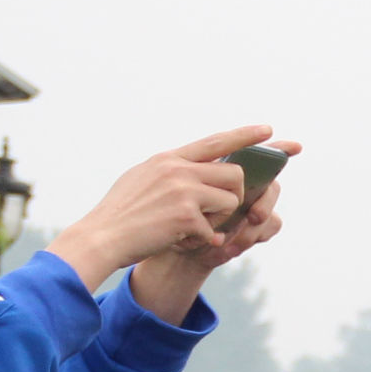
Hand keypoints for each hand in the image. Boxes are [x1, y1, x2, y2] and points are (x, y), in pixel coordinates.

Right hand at [47, 127, 280, 291]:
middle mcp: (177, 168)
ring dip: (221, 220)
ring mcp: (182, 189)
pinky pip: (216, 230)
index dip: (244, 136)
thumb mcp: (143, 179)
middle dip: (235, 196)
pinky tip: (180, 241)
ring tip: (192, 227)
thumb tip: (200, 169)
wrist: (102, 237)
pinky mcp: (186, 214)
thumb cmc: (122, 213)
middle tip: (216, 212)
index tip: (268, 130)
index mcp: (168, 159)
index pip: (215, 142)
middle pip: (235, 175)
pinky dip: (203, 241)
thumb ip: (172, 171)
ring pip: (232, 201)